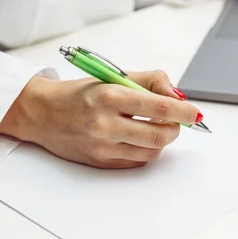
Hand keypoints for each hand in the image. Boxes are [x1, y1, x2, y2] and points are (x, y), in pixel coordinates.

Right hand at [0, 71, 200, 168]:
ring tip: (156, 127)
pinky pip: (137, 161)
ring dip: (162, 139)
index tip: (195, 112)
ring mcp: (102, 146)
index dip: (183, 112)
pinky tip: (139, 137)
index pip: (158, 108)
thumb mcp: (112, 76)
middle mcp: (105, 124)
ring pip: (151, 151)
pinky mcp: (100, 162)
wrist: (42, 113)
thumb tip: (177, 96)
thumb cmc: (78, 93)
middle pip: (159, 135)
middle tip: (177, 120)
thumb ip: (149, 81)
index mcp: (109, 97)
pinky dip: (146, 150)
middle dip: (176, 128)